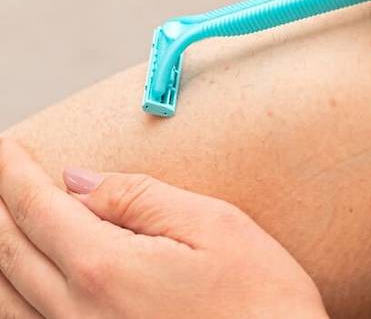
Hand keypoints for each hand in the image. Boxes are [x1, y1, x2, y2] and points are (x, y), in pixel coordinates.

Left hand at [0, 139, 326, 318]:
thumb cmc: (263, 300)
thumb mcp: (215, 226)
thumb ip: (141, 199)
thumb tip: (80, 182)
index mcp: (108, 269)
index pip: (40, 208)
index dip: (14, 173)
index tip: (5, 148)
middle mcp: (81, 312)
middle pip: (12, 249)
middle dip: (1, 203)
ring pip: (8, 293)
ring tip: (2, 218)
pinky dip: (11, 294)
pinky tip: (19, 279)